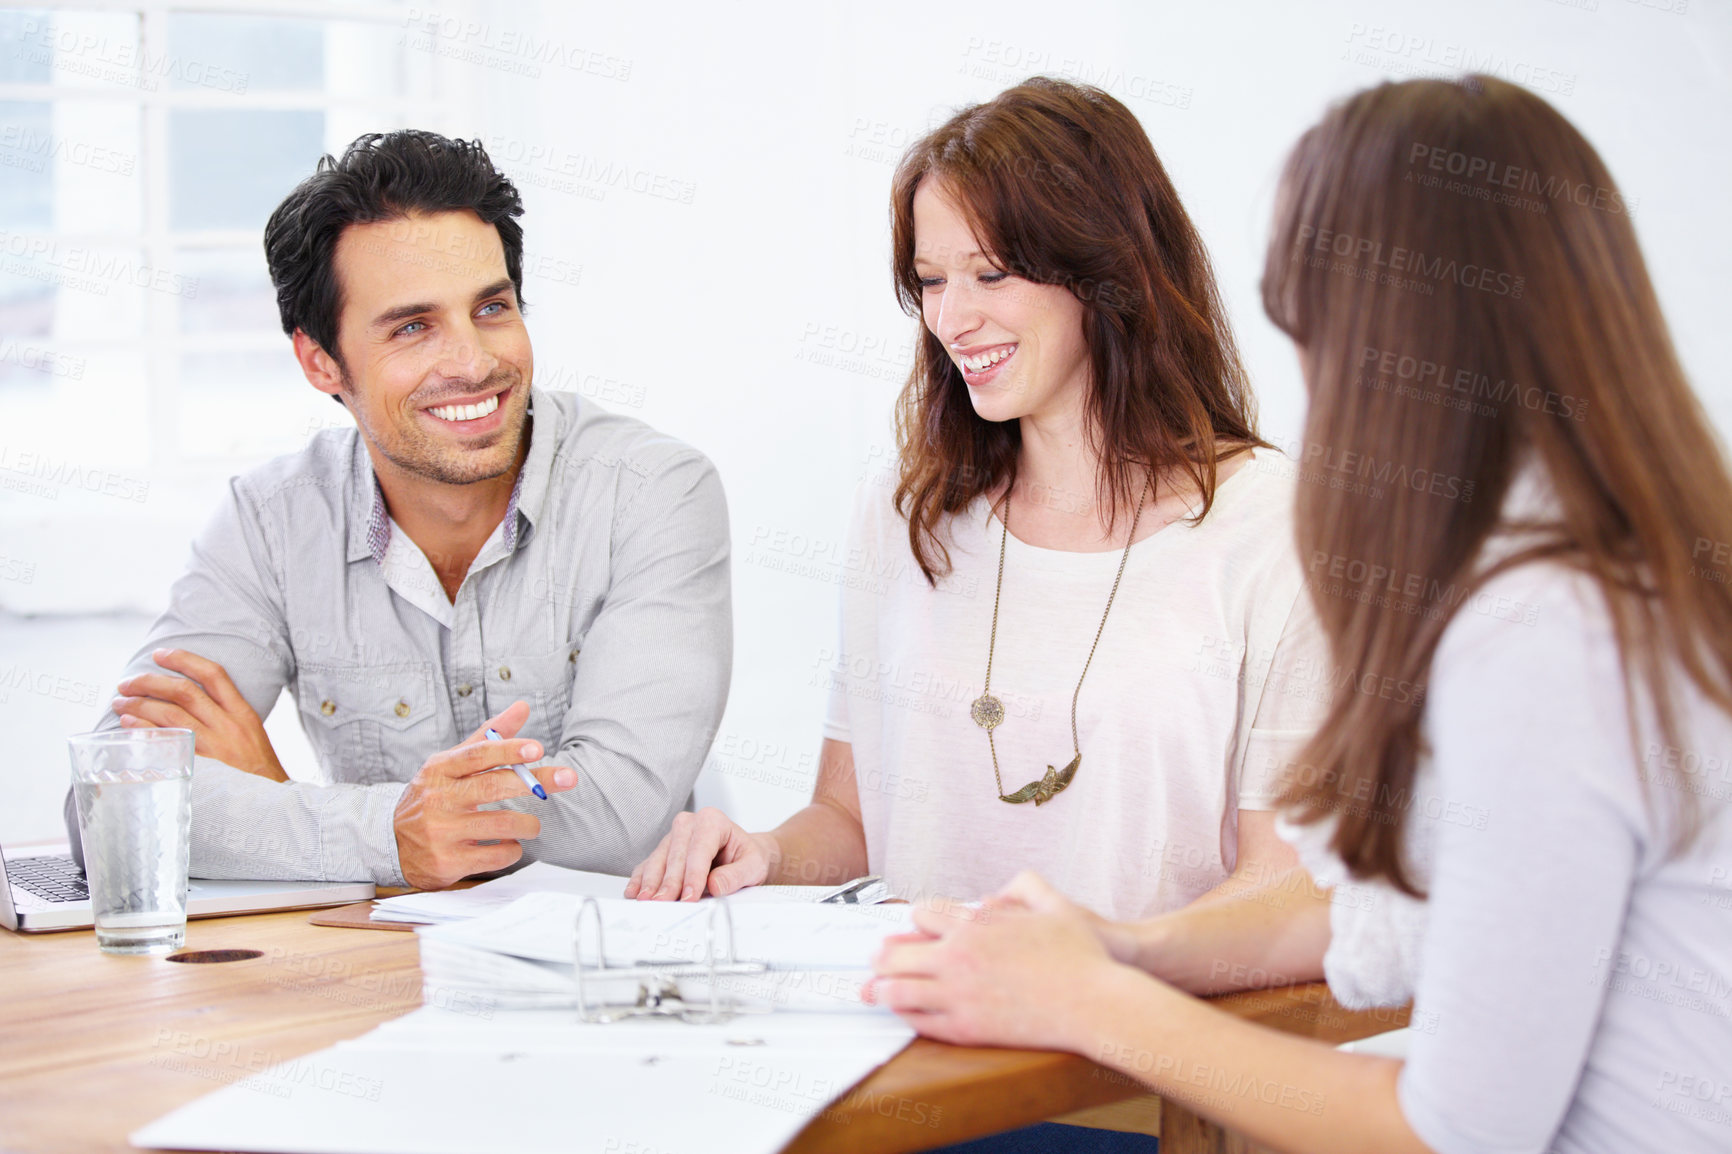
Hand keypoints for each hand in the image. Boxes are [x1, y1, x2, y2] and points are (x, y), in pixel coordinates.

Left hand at [113, 649, 287, 781]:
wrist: (269, 803)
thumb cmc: (257, 771)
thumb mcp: (251, 734)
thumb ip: (225, 716)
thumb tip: (187, 700)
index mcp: (243, 714)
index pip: (213, 675)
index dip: (184, 660)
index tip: (160, 654)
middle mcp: (228, 727)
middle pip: (184, 692)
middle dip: (150, 682)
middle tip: (128, 682)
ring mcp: (212, 748)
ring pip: (170, 715)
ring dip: (139, 705)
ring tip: (120, 702)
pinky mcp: (198, 768)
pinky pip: (164, 743)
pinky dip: (143, 730)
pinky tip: (130, 724)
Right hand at [393, 700, 576, 890]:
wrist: (391, 841)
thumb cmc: (432, 796)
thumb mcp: (452, 763)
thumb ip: (489, 736)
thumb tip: (523, 707)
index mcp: (440, 769)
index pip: (477, 755)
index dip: (508, 750)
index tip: (537, 749)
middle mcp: (438, 799)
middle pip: (494, 786)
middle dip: (536, 782)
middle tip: (568, 778)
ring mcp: (441, 832)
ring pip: (502, 824)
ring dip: (528, 824)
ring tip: (532, 825)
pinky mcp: (447, 862)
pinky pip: (496, 856)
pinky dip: (512, 849)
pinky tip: (509, 844)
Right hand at [624, 807, 774, 900]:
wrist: (741, 855)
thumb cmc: (747, 857)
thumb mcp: (753, 866)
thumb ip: (736, 875)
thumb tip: (715, 885)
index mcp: (713, 821)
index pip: (699, 849)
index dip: (693, 874)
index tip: (689, 896)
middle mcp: (689, 824)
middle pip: (675, 854)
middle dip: (669, 881)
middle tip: (663, 903)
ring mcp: (673, 836)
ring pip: (658, 859)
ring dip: (651, 882)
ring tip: (646, 900)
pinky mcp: (663, 851)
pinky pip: (648, 864)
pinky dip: (641, 879)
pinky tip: (635, 892)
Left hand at [867, 870, 1126, 1050]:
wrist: (1094, 1003)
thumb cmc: (1081, 956)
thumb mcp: (1057, 906)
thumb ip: (1027, 888)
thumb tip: (1001, 890)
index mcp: (976, 925)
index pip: (924, 916)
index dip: (915, 921)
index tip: (911, 927)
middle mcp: (960, 958)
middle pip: (899, 954)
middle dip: (883, 956)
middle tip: (874, 959)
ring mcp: (960, 995)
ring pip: (901, 991)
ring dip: (883, 988)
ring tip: (873, 989)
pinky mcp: (968, 1028)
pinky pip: (922, 1021)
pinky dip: (906, 1014)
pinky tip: (904, 1012)